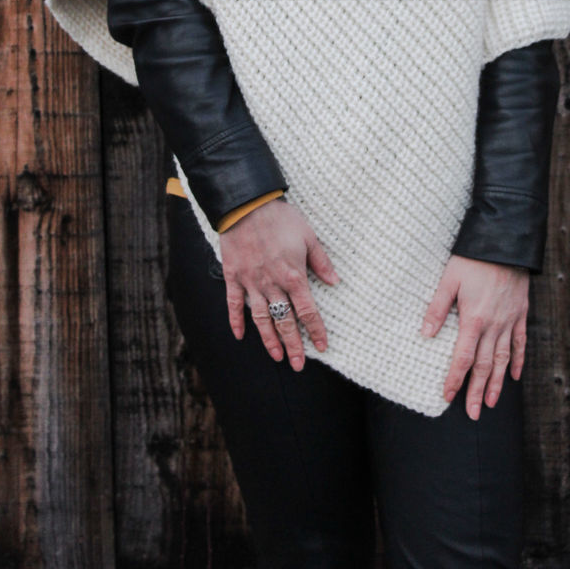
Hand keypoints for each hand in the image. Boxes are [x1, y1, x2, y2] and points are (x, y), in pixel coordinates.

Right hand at [220, 198, 339, 371]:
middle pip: (285, 321)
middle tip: (298, 365)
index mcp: (293, 275)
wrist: (247, 205)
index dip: (316, 330)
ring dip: (269, 340)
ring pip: (262, 318)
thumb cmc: (280, 218)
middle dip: (293, 345)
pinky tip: (240, 336)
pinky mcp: (233, 277)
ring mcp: (251, 282)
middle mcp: (272, 284)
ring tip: (277, 357)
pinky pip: (234, 304)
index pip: (307, 311)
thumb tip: (335, 281)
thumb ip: (321, 261)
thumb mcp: (308, 236)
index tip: (323, 346)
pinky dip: (236, 321)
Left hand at [421, 255, 528, 417]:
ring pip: (503, 359)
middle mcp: (494, 325)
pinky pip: (521, 342)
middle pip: (484, 366)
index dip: (454, 380)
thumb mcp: (449, 280)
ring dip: (497, 383)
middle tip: (474, 413)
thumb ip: (437, 308)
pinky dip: (518, 360)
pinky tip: (514, 375)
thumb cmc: (473, 259)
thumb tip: (425, 335)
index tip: (447, 397)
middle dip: (477, 391)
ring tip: (491, 402)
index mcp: (473, 320)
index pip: (463, 359)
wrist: (505, 243)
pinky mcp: (521, 313)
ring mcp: (510, 321)